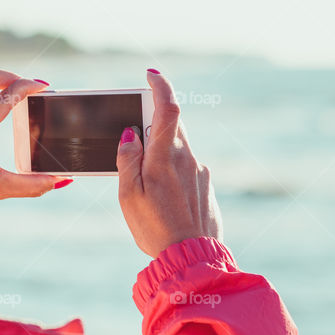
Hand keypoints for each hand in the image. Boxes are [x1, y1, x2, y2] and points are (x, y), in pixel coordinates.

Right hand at [116, 70, 222, 257]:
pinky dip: (172, 175)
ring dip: (161, 156)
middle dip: (153, 126)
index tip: (151, 74)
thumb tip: (130, 133)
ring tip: (146, 187)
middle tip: (134, 142)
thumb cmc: (154, 229)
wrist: (192, 260)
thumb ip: (127, 160)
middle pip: (171, 127)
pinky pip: (187, 169)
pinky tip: (164, 202)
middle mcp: (187, 158)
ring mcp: (200, 172)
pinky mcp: (207, 186)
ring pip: (178, 150)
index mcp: (164, 157)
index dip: (160, 86)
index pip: (168, 108)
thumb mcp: (128, 195)